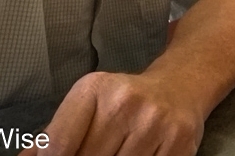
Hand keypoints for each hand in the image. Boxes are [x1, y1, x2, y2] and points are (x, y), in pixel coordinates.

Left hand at [19, 72, 203, 155]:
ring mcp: (155, 122)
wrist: (181, 85)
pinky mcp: (179, 141)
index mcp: (94, 89)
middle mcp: (125, 102)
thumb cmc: (124, 101)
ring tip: (115, 154)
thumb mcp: (87, 106)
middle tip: (99, 154)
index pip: (58, 147)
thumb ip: (54, 136)